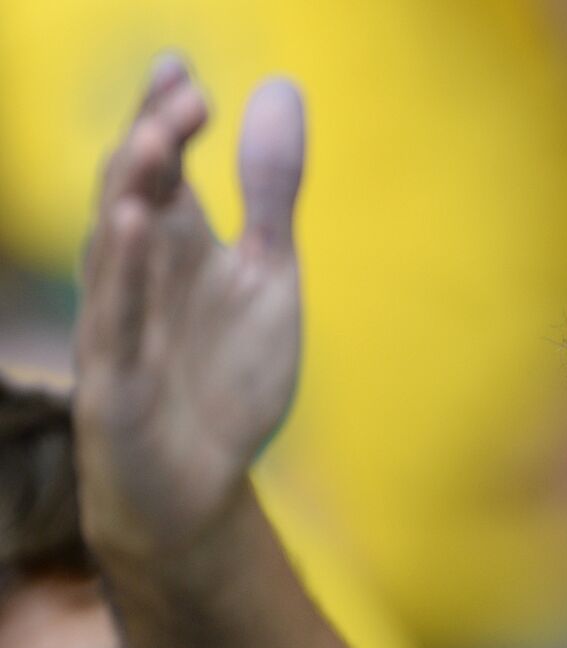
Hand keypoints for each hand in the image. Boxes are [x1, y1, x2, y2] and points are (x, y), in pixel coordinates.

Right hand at [74, 57, 304, 559]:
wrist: (200, 487)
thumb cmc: (225, 377)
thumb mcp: (267, 275)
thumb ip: (271, 192)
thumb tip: (281, 86)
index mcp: (173, 246)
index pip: (160, 166)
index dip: (165, 117)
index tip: (181, 70)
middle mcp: (138, 276)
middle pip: (133, 194)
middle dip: (153, 141)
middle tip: (184, 94)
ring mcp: (120, 328)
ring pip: (113, 251)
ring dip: (128, 193)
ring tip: (150, 140)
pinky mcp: (116, 384)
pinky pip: (117, 322)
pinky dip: (125, 275)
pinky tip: (133, 227)